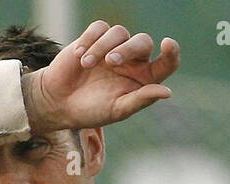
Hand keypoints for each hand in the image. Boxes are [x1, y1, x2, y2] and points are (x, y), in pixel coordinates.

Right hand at [23, 21, 179, 133]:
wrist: (58, 103)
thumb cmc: (90, 110)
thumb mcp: (117, 110)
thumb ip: (141, 100)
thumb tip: (167, 92)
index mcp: (143, 78)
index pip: (166, 62)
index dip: (171, 52)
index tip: (167, 43)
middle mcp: (132, 60)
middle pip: (142, 42)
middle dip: (128, 49)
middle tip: (110, 61)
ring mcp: (113, 47)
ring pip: (119, 32)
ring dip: (102, 46)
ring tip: (86, 64)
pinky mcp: (94, 39)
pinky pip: (99, 28)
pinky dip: (89, 39)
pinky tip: (78, 56)